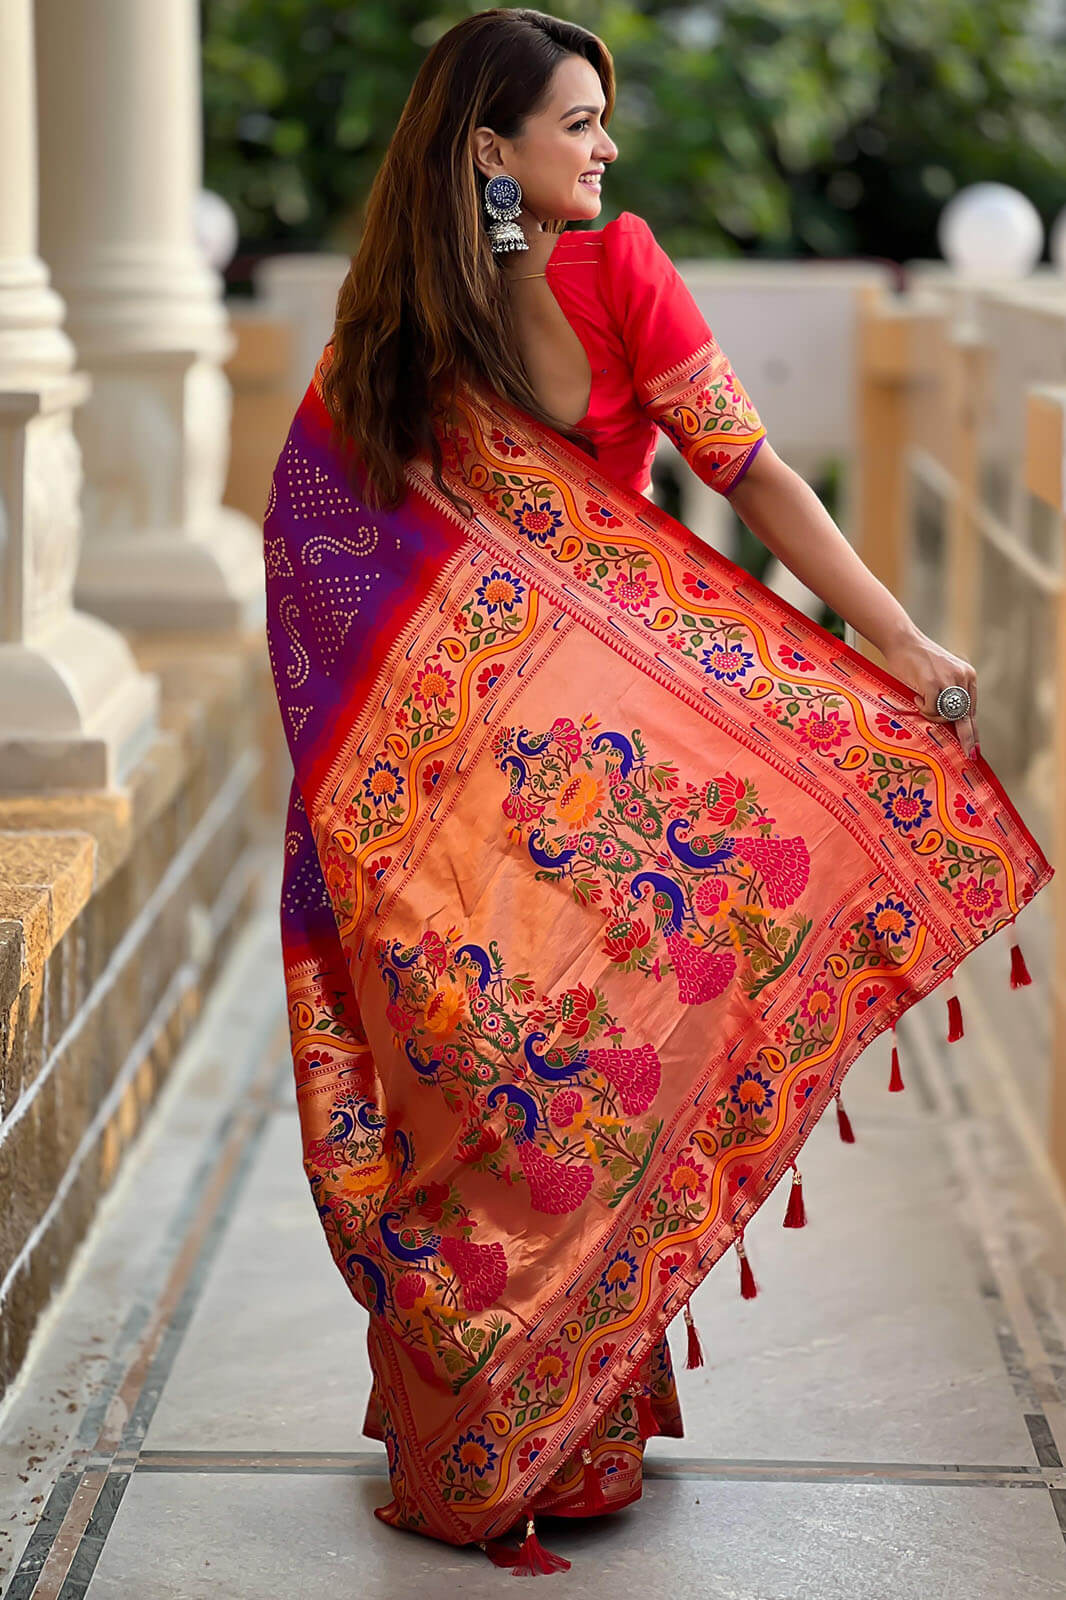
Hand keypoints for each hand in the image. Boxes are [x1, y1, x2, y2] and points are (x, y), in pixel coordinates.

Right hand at [878, 626, 979, 758]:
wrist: (902, 641)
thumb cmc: (917, 661)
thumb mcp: (940, 675)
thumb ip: (948, 693)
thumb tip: (951, 722)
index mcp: (968, 676)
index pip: (972, 709)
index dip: (973, 730)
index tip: (975, 747)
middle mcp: (963, 677)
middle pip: (965, 716)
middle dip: (967, 738)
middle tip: (969, 755)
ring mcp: (949, 680)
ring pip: (946, 715)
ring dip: (932, 715)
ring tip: (920, 701)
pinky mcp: (933, 683)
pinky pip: (931, 709)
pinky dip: (923, 708)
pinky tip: (916, 696)